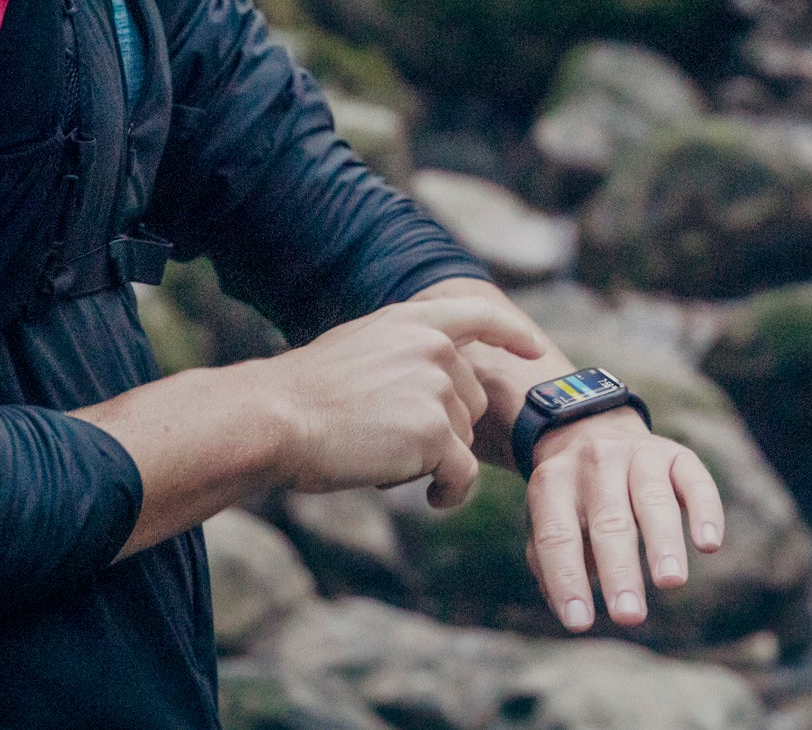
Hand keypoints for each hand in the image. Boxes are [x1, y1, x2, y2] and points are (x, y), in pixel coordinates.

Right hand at [262, 296, 543, 508]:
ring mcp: (436, 387)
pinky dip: (450, 492)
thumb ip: (403, 353)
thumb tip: (437, 382)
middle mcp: (431, 346)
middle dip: (445, 429)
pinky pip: (462, 474)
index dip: (511, 331)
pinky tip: (432, 499)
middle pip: (471, 400)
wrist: (276, 418)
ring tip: (385, 460)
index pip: (477, 313)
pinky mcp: (436, 433)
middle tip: (393, 443)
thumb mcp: (359, 348)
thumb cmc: (304, 394)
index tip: (534, 348)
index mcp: (410, 320)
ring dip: (436, 460)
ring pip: (464, 440)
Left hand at [521, 408, 723, 633]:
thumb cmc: (569, 498)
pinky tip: (708, 545)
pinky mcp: (676, 454)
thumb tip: (570, 610)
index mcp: (553, 482)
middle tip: (629, 616)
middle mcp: (594, 462)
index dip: (567, 579)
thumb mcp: (546, 520)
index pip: (558, 535)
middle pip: (609, 520)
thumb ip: (550, 563)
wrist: (590, 428)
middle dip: (619, 570)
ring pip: (652, 499)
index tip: (580, 623)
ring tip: (670, 582)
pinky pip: (694, 480)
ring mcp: (637, 454)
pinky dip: (705, 511)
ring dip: (662, 542)